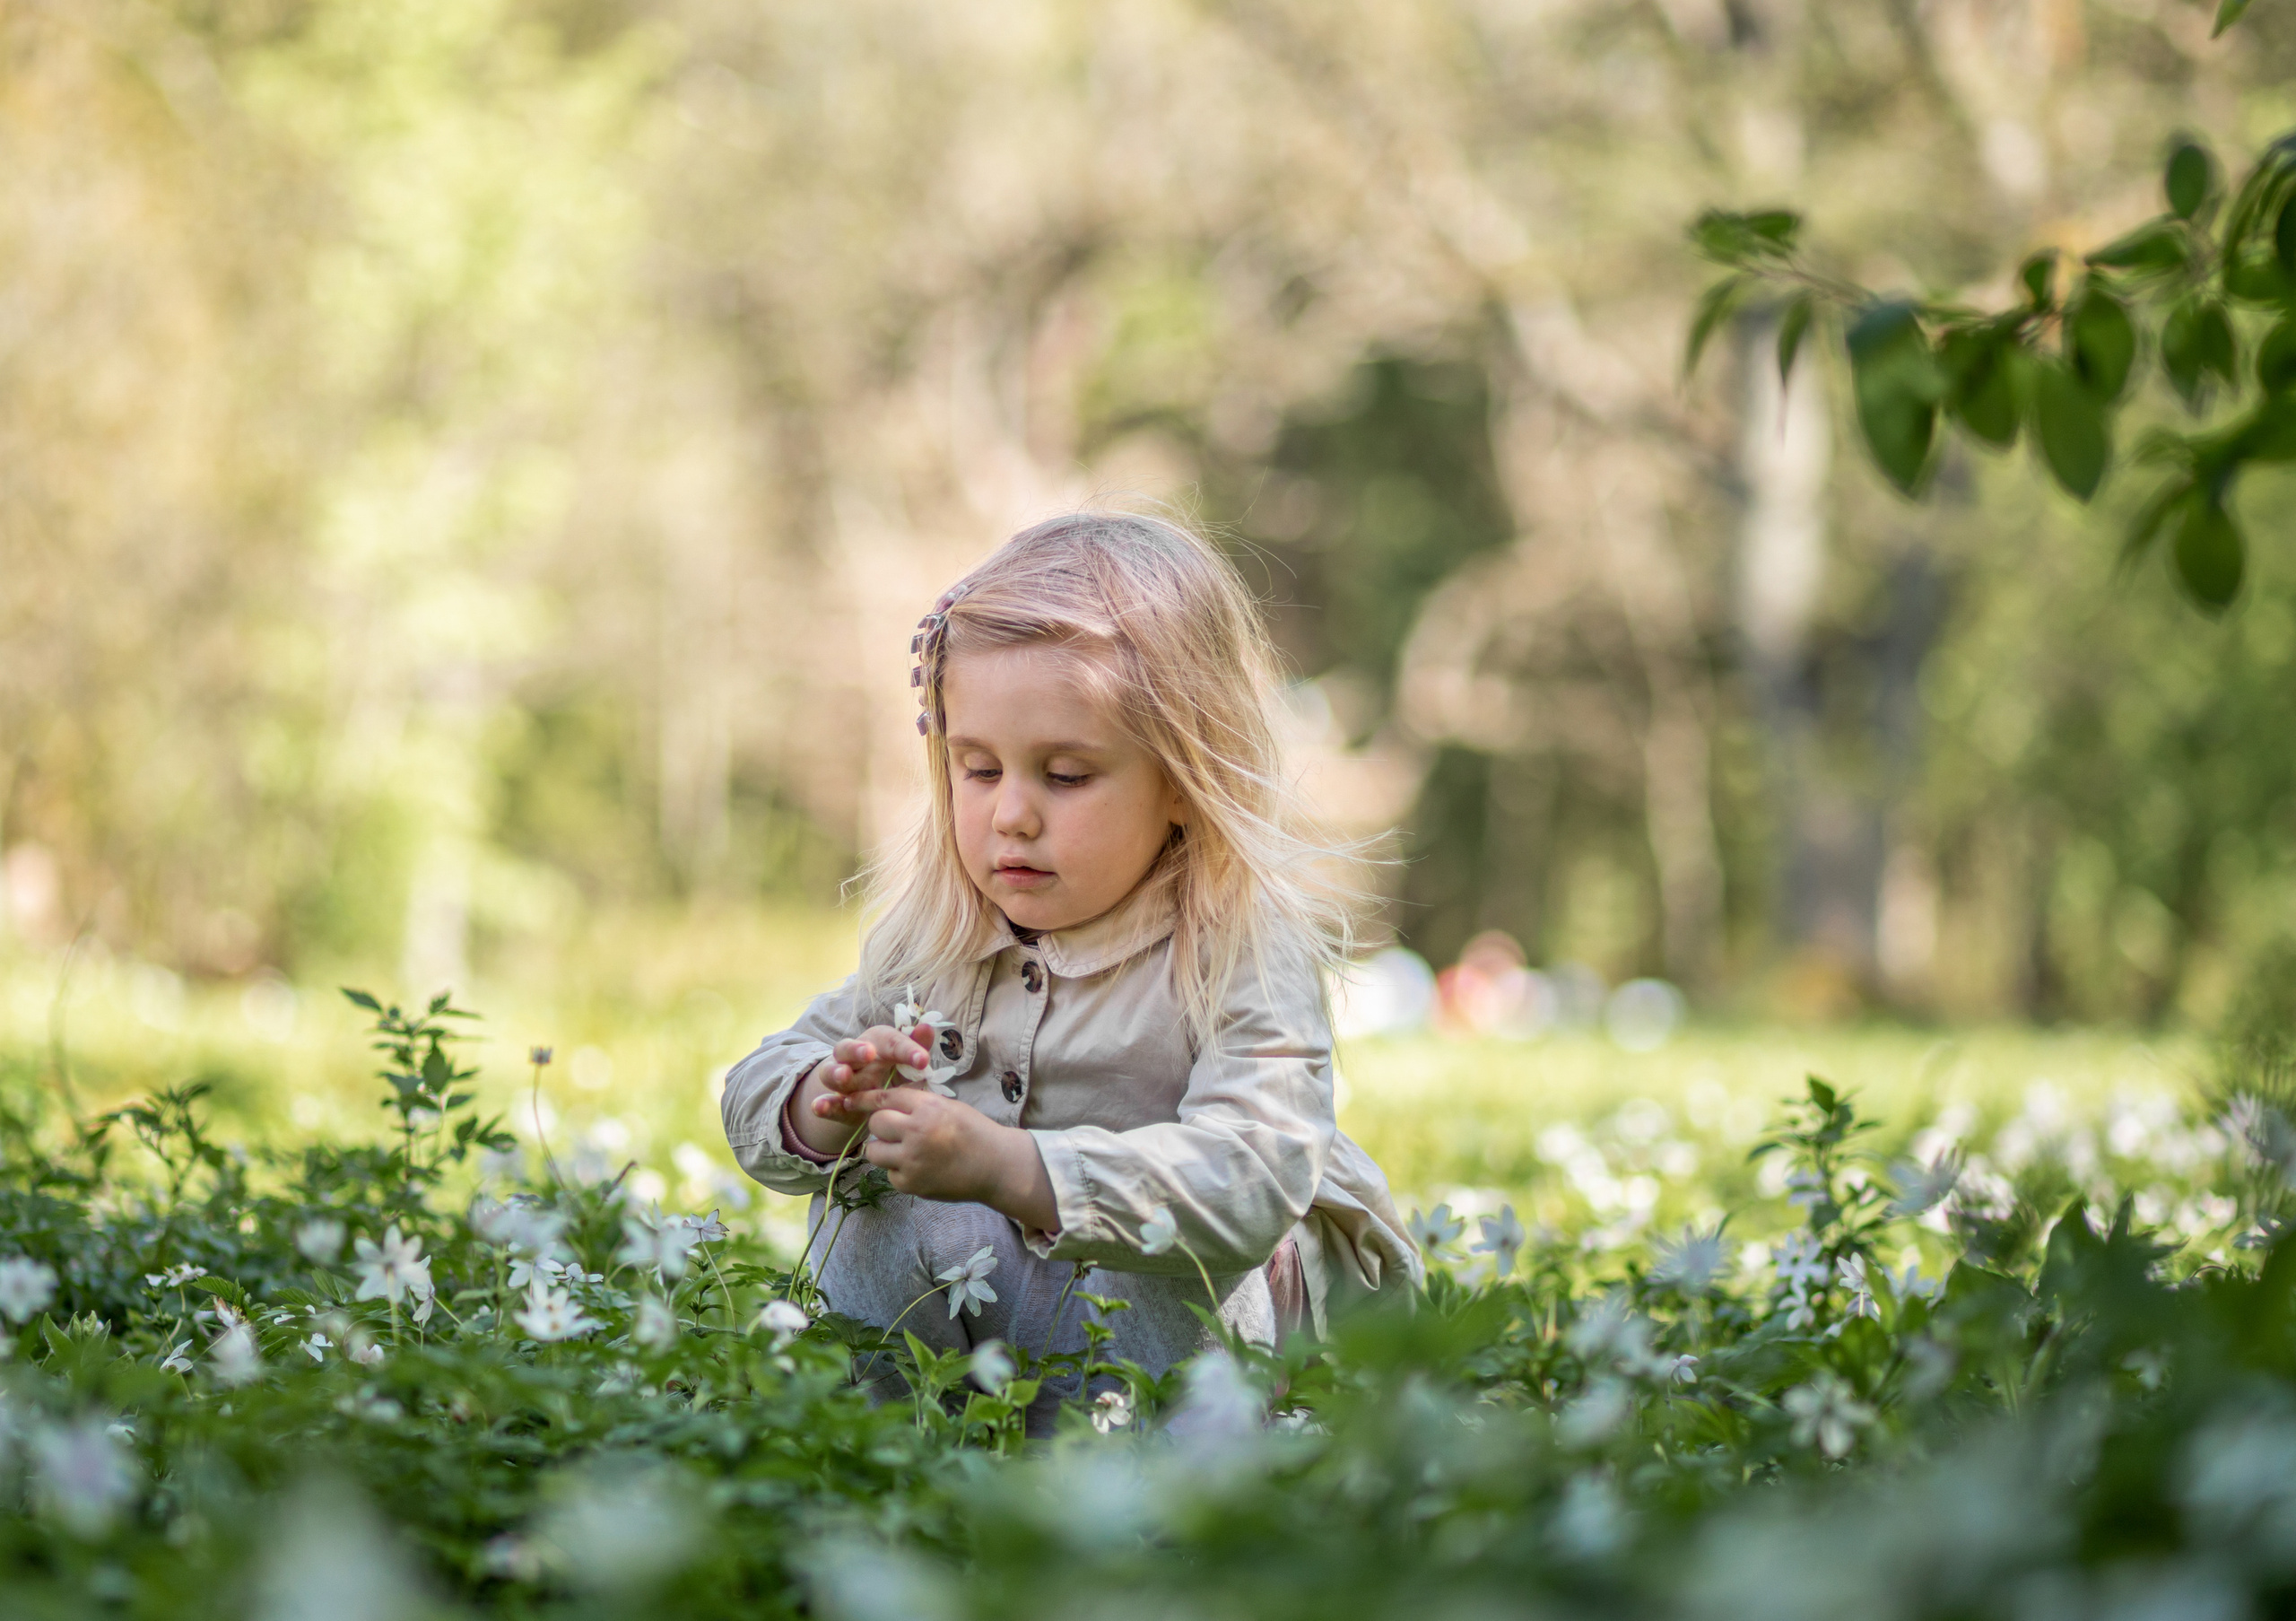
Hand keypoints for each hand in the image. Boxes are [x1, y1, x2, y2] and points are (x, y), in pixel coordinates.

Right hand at [786, 1023, 931, 1157]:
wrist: (869, 1096)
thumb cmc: (893, 1073)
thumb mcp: (906, 1062)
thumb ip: (918, 1047)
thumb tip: (928, 1028)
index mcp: (875, 1043)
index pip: (888, 1041)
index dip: (905, 1049)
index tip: (923, 1060)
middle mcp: (853, 1058)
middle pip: (848, 1048)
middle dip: (857, 1049)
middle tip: (868, 1052)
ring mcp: (840, 1079)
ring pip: (831, 1072)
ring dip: (836, 1073)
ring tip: (844, 1076)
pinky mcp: (835, 1103)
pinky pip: (827, 1103)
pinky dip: (822, 1105)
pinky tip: (818, 1107)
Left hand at [852, 1089, 1057, 1230]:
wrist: (996, 1167)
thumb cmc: (975, 1132)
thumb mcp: (949, 1107)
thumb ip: (919, 1104)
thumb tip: (888, 1101)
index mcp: (928, 1108)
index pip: (886, 1097)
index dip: (867, 1098)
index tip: (851, 1099)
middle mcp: (917, 1132)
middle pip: (875, 1123)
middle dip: (881, 1126)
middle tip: (895, 1131)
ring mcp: (912, 1160)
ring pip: (874, 1151)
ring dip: (884, 1150)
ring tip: (904, 1151)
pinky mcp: (910, 1184)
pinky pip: (890, 1174)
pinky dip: (900, 1172)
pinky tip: (921, 1169)